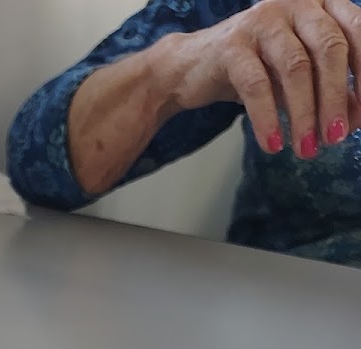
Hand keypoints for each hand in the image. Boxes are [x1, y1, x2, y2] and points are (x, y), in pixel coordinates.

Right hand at [169, 0, 360, 156]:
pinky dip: (267, 118)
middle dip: (336, 98)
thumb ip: (324, 90)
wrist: (191, 68)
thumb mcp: (295, 77)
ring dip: (304, 113)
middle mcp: (298, 5)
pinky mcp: (232, 45)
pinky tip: (272, 143)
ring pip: (296, 68)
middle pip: (329, 49)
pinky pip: (256, 85)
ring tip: (306, 148)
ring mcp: (264, 21)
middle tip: (335, 137)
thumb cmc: (252, 69)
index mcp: (322, 6)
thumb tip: (352, 120)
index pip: (358, 33)